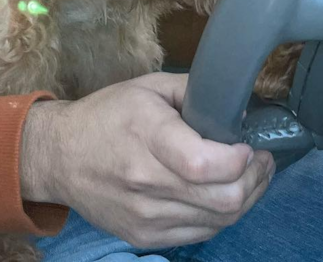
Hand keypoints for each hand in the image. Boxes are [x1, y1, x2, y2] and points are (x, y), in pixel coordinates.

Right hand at [19, 73, 274, 247]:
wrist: (60, 156)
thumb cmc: (107, 114)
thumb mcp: (149, 86)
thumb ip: (195, 92)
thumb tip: (237, 107)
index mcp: (147, 136)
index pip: (204, 165)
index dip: (239, 160)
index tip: (249, 145)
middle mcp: (146, 182)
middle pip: (223, 200)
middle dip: (255, 181)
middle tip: (262, 161)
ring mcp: (146, 216)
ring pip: (219, 222)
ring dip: (245, 199)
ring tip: (250, 176)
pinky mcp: (145, 237)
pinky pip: (201, 234)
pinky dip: (220, 215)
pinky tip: (223, 194)